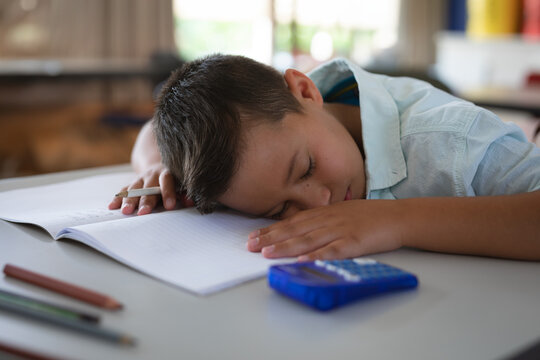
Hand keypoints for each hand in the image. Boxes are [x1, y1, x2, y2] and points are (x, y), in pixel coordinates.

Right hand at [108, 164, 193, 214]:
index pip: (167, 182)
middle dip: (145, 201)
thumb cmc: (174, 181)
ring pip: (133, 189)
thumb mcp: (181, 185)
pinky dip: (117, 198)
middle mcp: (152, 175)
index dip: (168, 193)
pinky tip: (112, 207)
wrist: (159, 167)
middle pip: (148, 188)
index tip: (169, 206)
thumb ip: (185, 193)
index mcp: (166, 174)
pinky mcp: (132, 183)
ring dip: (129, 200)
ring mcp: (140, 179)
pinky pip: (123, 190)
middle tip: (142, 213)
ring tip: (125, 212)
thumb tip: (191, 201)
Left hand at [246, 200, 403, 260]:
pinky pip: (333, 250)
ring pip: (309, 239)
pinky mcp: (354, 242)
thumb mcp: (342, 212)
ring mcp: (340, 231)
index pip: (292, 222)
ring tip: (268, 253)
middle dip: (271, 238)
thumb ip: (322, 220)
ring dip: (287, 246)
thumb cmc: (370, 216)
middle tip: (250, 246)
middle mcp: (328, 220)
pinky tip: (303, 260)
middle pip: (295, 230)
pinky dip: (317, 255)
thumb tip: (300, 228)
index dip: (271, 229)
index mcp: (324, 213)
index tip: (253, 235)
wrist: (398, 217)